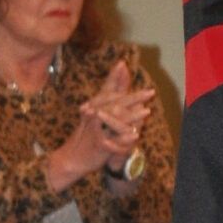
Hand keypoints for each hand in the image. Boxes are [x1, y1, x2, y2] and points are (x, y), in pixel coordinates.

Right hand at [47, 61, 154, 190]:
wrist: (72, 158)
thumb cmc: (87, 135)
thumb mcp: (95, 115)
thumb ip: (107, 97)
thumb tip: (116, 77)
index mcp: (92, 108)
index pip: (106, 90)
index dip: (114, 78)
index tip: (123, 64)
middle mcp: (92, 116)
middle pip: (114, 103)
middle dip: (133, 97)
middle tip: (150, 91)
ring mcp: (95, 130)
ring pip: (115, 121)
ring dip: (132, 116)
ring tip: (146, 111)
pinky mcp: (98, 146)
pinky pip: (113, 142)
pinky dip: (124, 139)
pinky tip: (135, 136)